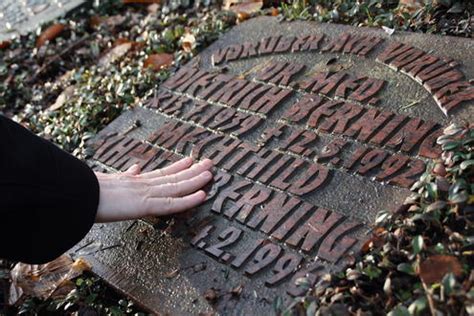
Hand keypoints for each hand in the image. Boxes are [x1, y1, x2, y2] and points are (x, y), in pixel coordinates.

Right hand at [94, 157, 212, 222]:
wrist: (73, 194)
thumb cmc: (83, 191)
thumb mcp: (106, 182)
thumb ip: (122, 175)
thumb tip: (135, 167)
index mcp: (133, 181)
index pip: (161, 174)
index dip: (177, 167)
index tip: (190, 161)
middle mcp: (142, 185)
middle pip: (173, 176)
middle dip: (192, 170)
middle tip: (209, 162)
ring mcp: (144, 193)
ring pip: (176, 186)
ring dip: (195, 179)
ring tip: (211, 170)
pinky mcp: (144, 204)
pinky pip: (171, 203)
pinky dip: (188, 200)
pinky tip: (203, 195)